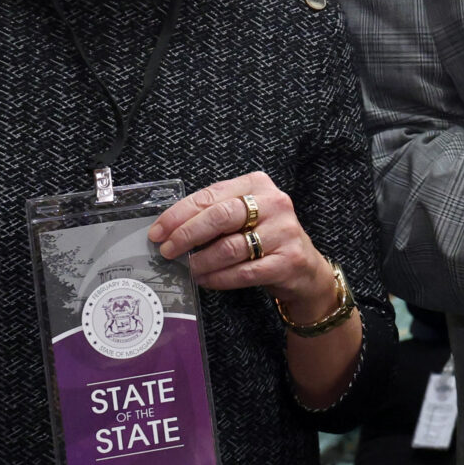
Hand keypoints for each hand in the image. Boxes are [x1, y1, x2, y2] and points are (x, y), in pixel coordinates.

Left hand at [151, 172, 338, 320]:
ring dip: (202, 261)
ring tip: (188, 269)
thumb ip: (213, 214)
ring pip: (230, 247)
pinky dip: (219, 278)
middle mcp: (273, 203)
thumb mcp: (244, 216)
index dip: (179, 214)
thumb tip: (168, 230)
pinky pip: (244, 272)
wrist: (304, 268)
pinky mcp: (288, 261)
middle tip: (167, 250)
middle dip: (187, 235)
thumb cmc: (265, 238)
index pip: (210, 195)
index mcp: (257, 184)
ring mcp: (283, 232)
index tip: (158, 231)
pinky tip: (205, 280)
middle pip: (220, 217)